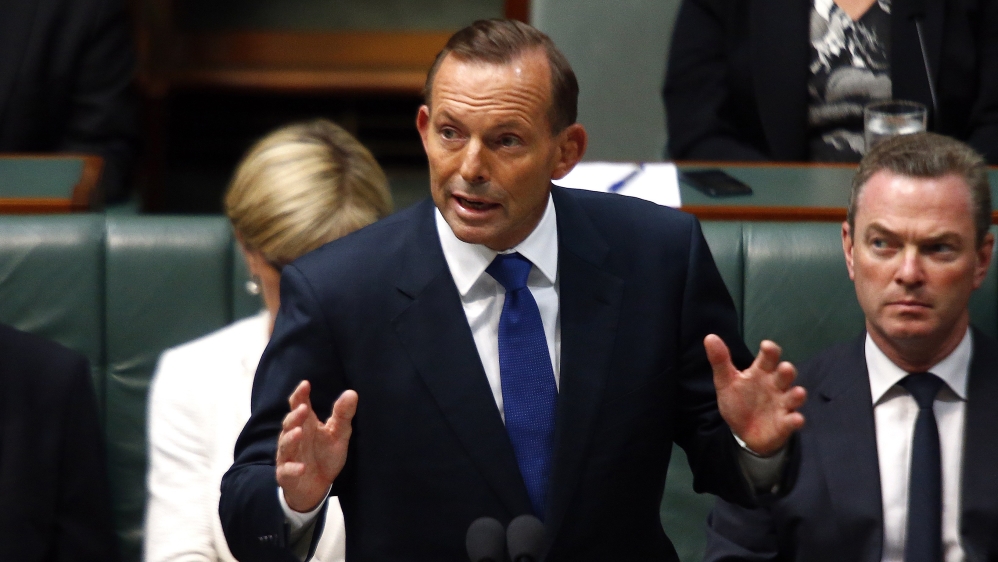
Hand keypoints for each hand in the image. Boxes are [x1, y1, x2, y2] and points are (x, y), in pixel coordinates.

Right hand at [275, 380, 356, 511]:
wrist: (318, 486)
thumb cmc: (326, 456)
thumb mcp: (338, 434)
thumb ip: (343, 415)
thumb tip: (352, 393)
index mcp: (306, 424)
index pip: (299, 405)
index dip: (300, 395)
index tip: (306, 384)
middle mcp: (294, 438)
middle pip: (290, 423)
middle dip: (295, 416)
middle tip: (304, 409)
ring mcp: (288, 456)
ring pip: (285, 445)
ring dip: (290, 438)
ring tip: (299, 432)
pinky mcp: (286, 474)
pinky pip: (287, 471)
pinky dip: (293, 469)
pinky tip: (301, 467)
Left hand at [705, 334, 805, 455]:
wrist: (743, 431)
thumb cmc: (738, 401)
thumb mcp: (726, 382)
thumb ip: (720, 361)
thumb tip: (710, 337)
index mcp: (761, 372)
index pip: (768, 358)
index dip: (769, 351)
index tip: (766, 346)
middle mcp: (775, 385)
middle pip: (784, 375)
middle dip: (787, 371)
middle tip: (785, 367)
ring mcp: (782, 404)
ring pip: (793, 396)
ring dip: (796, 395)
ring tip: (798, 393)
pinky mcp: (785, 423)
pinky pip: (792, 420)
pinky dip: (795, 420)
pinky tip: (796, 419)